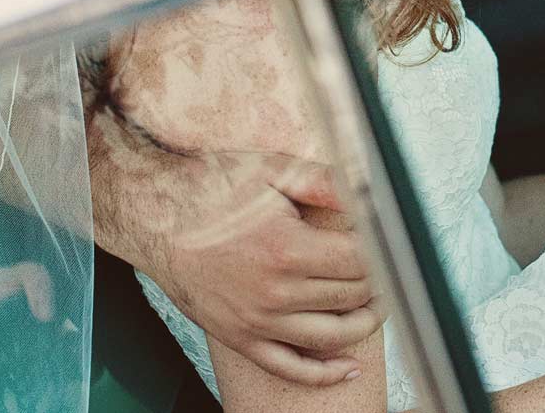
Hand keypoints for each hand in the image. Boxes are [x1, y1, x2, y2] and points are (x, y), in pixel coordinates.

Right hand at [138, 151, 382, 385]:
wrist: (153, 214)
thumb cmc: (211, 188)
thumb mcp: (274, 170)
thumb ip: (327, 182)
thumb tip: (370, 188)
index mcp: (288, 250)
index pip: (361, 262)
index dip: (385, 253)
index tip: (391, 243)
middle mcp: (274, 293)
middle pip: (350, 298)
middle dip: (379, 284)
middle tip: (390, 269)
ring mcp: (256, 321)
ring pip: (330, 338)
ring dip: (364, 326)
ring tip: (378, 308)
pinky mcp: (240, 338)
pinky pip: (289, 368)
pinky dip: (323, 374)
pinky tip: (348, 367)